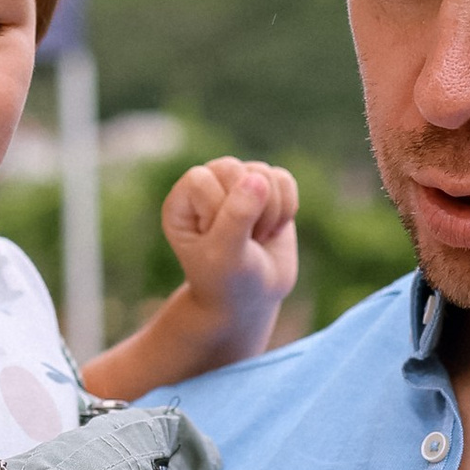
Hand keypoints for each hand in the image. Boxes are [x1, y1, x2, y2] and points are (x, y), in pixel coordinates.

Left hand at [158, 157, 298, 362]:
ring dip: (269, 212)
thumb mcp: (226, 255)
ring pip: (262, 172)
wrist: (250, 300)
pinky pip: (284, 179)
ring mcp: (238, 185)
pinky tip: (274, 229)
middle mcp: (207, 186)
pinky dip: (287, 208)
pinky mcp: (266, 189)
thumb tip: (257, 178)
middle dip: (248, 211)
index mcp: (182, 201)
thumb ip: (237, 217)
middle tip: (244, 243)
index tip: (219, 243)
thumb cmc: (227, 281)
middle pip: (234, 169)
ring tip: (257, 238)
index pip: (203, 180)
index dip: (218, 211)